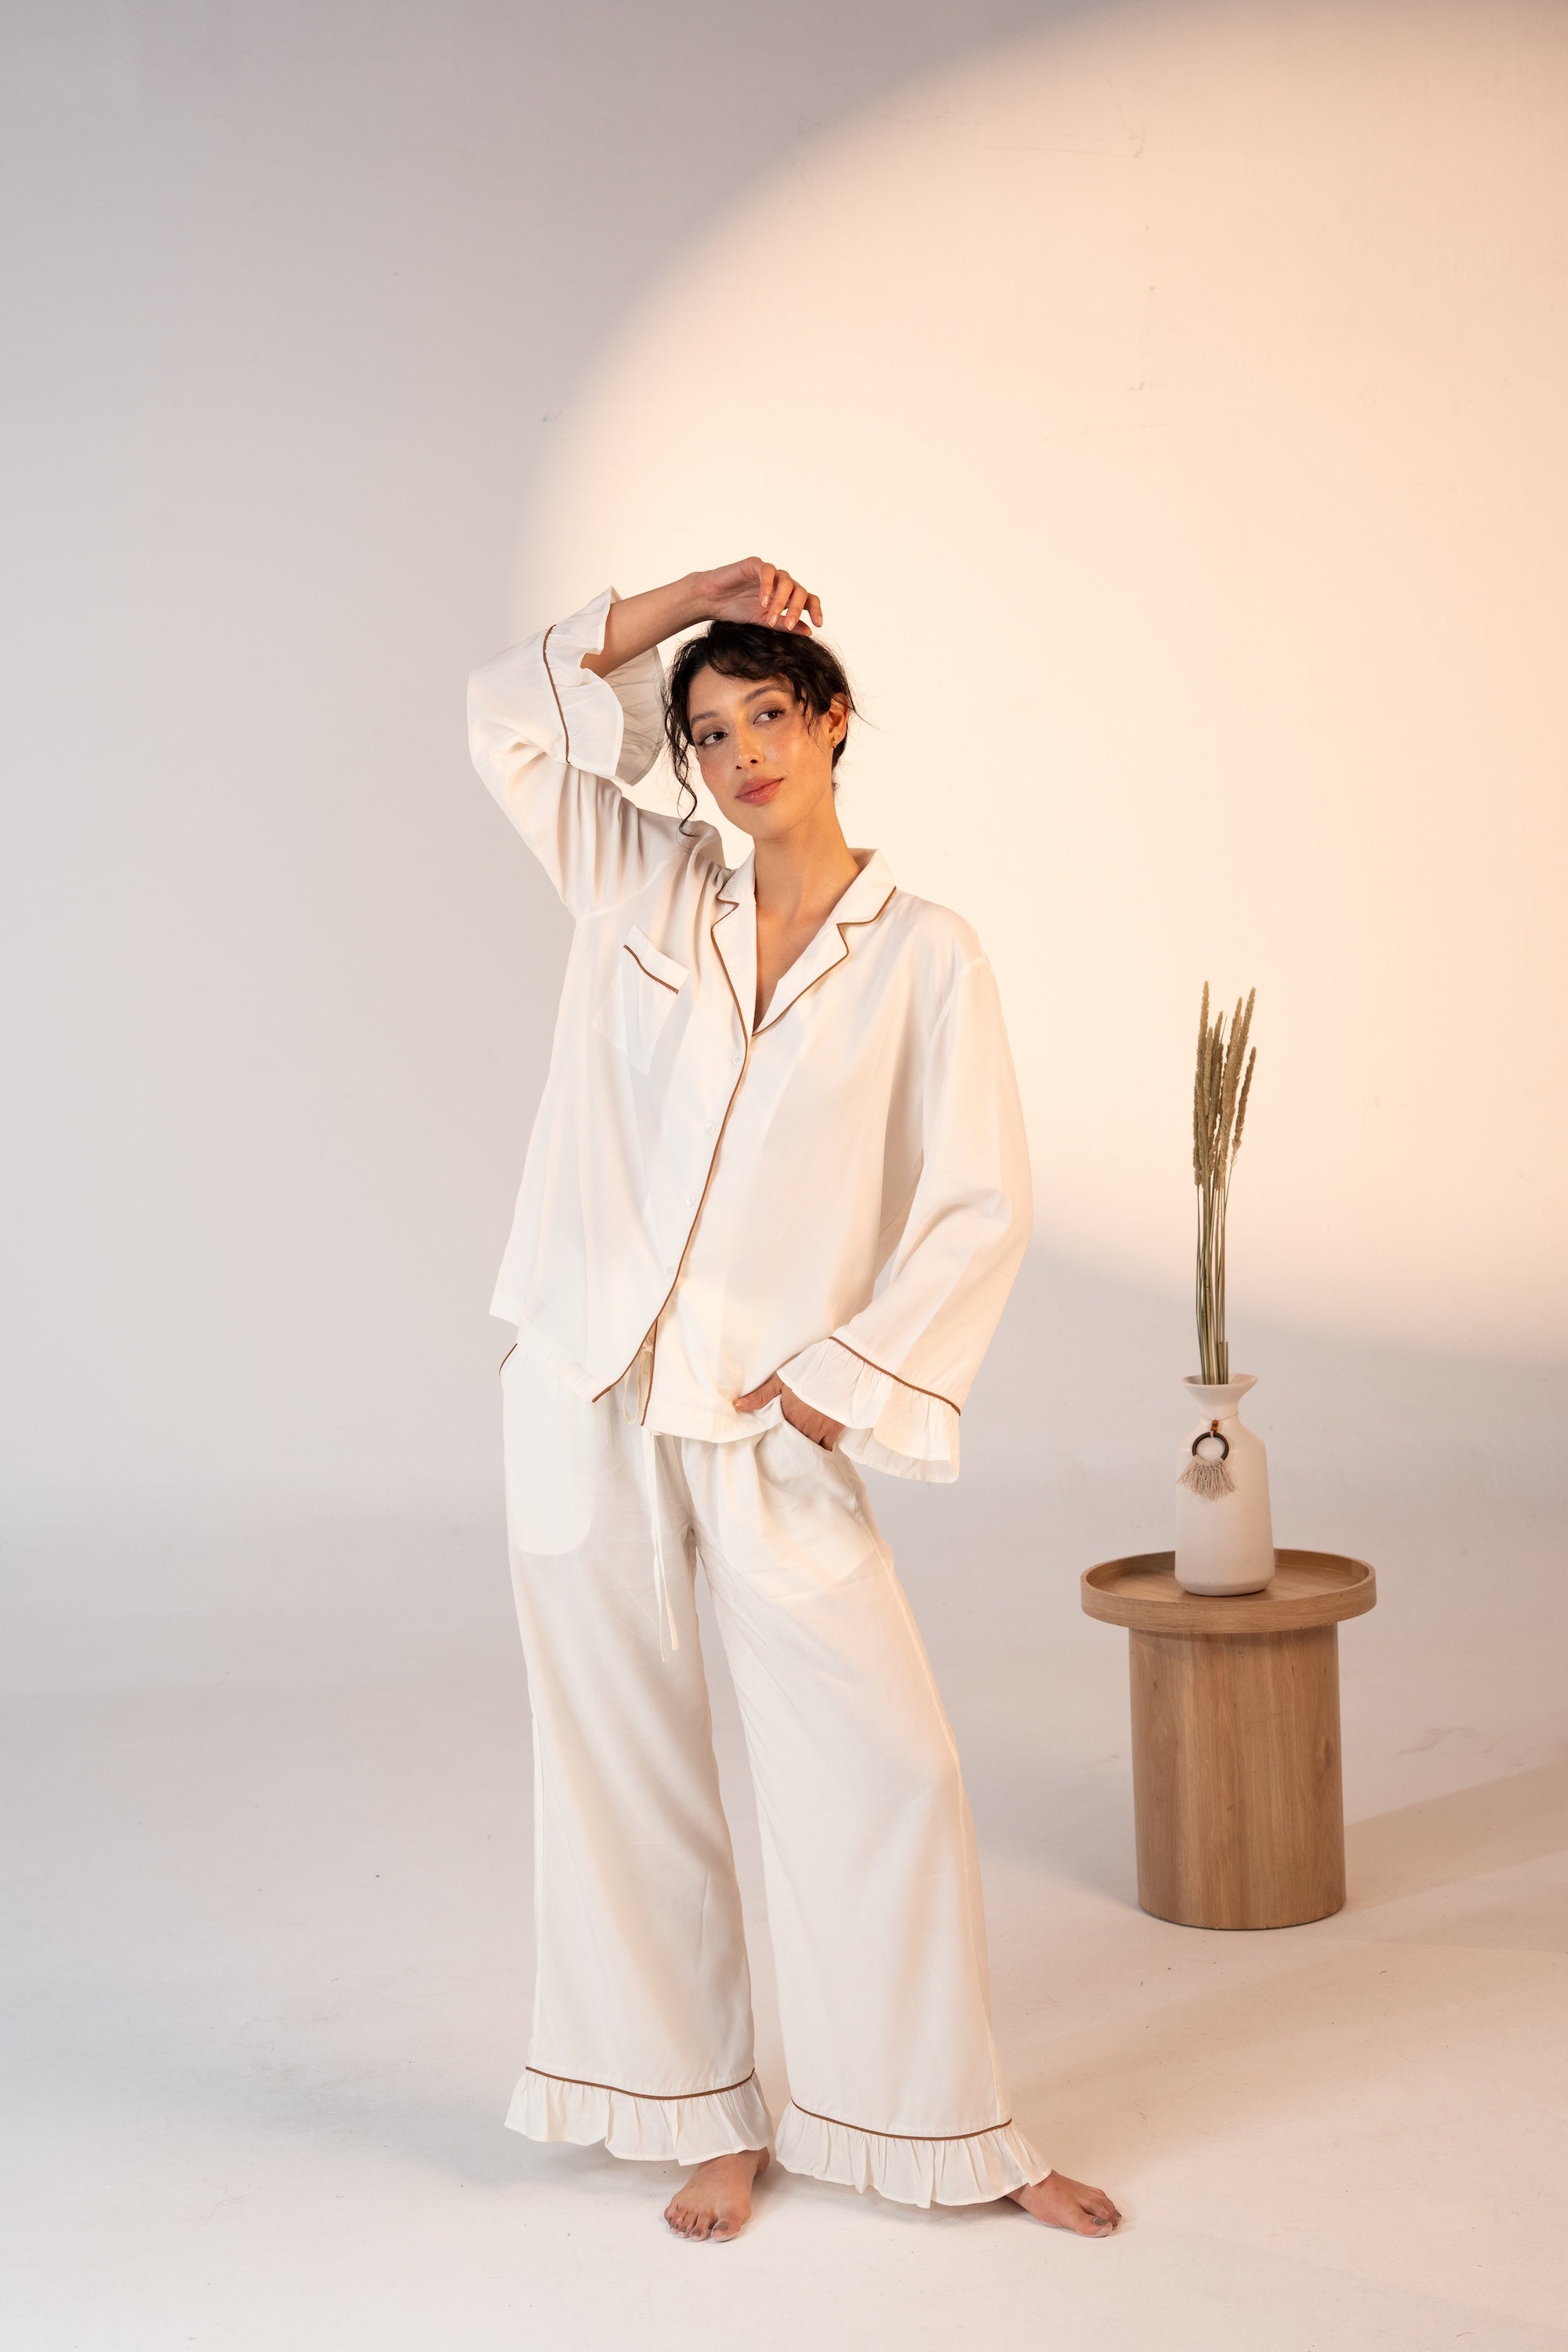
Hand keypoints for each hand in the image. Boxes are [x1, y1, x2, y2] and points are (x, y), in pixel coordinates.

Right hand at [695, 558, 822, 635]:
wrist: (712, 600)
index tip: (818, 624)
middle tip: (788, 625)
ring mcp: (769, 573)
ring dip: (781, 602)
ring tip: (771, 618)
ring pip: (786, 582)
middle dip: (796, 609)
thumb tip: (809, 631)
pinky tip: (763, 602)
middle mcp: (781, 583)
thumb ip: (786, 625)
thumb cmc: (737, 610)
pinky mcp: (755, 565)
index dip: (815, 610)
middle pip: (800, 591)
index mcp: (786, 597)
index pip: (809, 599)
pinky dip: (767, 587)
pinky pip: (767, 572)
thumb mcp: (764, 622)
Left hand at [733, 1374, 844, 1450]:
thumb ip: (760, 1396)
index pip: (775, 1433)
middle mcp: (801, 1426)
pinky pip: (825, 1448)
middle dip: (787, 1446)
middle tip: (782, 1452)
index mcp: (786, 1414)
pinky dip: (820, 1451)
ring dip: (802, 1450)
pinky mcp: (833, 1430)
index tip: (769, 1443)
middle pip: (791, 1443)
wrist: (841, 1367)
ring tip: (797, 1454)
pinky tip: (816, 1453)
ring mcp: (818, 1430)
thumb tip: (736, 1406)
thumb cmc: (810, 1370)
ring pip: (807, 1447)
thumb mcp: (781, 1379)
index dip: (773, 1438)